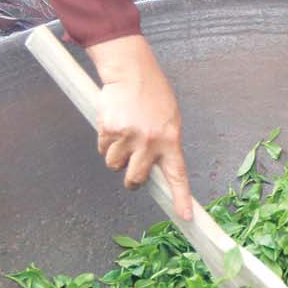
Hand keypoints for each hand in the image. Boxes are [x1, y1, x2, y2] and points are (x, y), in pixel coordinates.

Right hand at [86, 34, 193, 218]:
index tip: (185, 217)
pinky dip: (105, 140)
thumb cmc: (151, 95)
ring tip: (123, 132)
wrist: (131, 71)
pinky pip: (102, 148)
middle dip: (130, 179)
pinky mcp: (109, 130)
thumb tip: (155, 169)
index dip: (181, 198)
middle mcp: (150, 141)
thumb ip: (164, 144)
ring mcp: (129, 137)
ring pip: (114, 165)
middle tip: (131, 166)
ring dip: (116, 154)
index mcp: (170, 139)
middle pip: (135, 179)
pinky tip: (113, 123)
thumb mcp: (169, 119)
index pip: (177, 175)